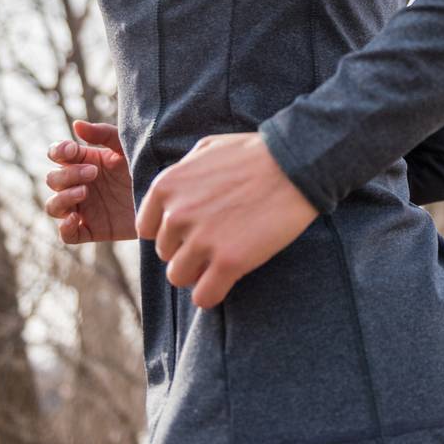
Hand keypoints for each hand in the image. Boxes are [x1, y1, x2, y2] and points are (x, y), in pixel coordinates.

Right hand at [45, 119, 136, 243]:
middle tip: (94, 172)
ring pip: (53, 206)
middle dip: (68, 174)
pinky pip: (67, 235)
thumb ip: (104, 135)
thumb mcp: (127, 149)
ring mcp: (84, 208)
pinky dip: (64, 228)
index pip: (57, 154)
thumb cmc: (146, 167)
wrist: (166, 197)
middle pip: (53, 179)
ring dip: (62, 198)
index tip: (72, 150)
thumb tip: (76, 124)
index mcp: (85, 161)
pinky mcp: (92, 229)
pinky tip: (75, 218)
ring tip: (84, 192)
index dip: (58, 151)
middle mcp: (79, 184)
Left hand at [135, 132, 319, 308]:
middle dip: (187, 249)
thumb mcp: (207, 148)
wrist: (296, 164)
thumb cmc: (255, 153)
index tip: (192, 229)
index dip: (171, 231)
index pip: (147, 229)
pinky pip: (204, 296)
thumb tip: (170, 195)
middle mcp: (177, 214)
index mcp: (167, 186)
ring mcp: (202, 239)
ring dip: (198, 273)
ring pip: (179, 277)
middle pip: (165, 254)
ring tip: (221, 260)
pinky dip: (213, 293)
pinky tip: (228, 280)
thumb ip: (181, 172)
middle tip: (216, 240)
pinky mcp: (229, 261)